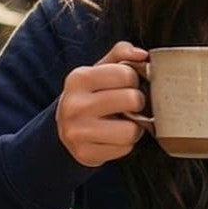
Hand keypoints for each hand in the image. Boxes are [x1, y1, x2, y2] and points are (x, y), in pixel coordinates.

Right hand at [56, 41, 150, 167]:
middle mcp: (75, 104)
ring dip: (134, 127)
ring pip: (131, 130)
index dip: (133, 80)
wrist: (65, 129)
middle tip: (129, 106)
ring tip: (123, 123)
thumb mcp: (99, 70)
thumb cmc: (89, 95)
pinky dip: (125, 144)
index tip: (126, 85)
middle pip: (132, 100)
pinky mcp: (85, 154)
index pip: (126, 74)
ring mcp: (77, 131)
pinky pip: (124, 149)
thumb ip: (121, 54)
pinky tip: (114, 138)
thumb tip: (142, 55)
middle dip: (137, 103)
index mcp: (78, 78)